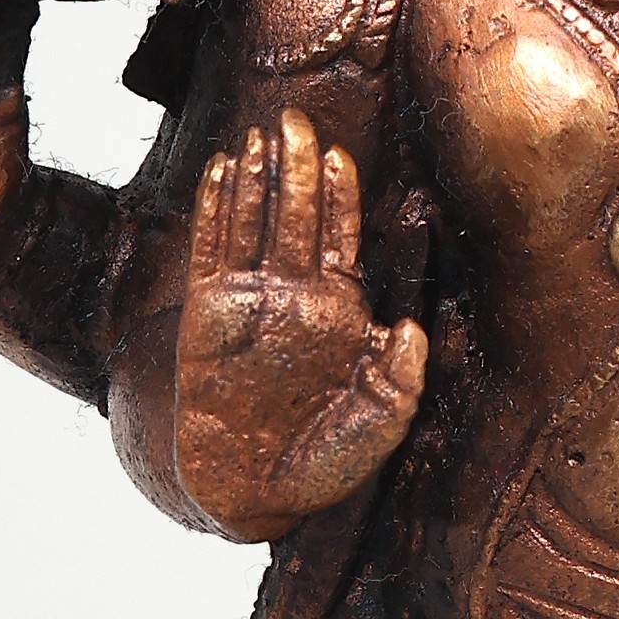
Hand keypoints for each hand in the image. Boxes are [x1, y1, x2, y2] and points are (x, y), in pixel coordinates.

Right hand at [176, 109, 427, 540]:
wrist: (257, 500)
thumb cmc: (324, 465)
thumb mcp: (378, 425)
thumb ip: (400, 381)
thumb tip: (412, 330)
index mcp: (339, 309)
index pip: (340, 234)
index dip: (338, 194)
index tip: (339, 154)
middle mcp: (295, 295)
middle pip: (297, 214)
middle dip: (299, 167)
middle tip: (296, 118)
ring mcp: (250, 301)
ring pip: (254, 221)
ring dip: (258, 177)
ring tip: (259, 133)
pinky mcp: (207, 317)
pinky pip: (211, 249)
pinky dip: (215, 208)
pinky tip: (220, 170)